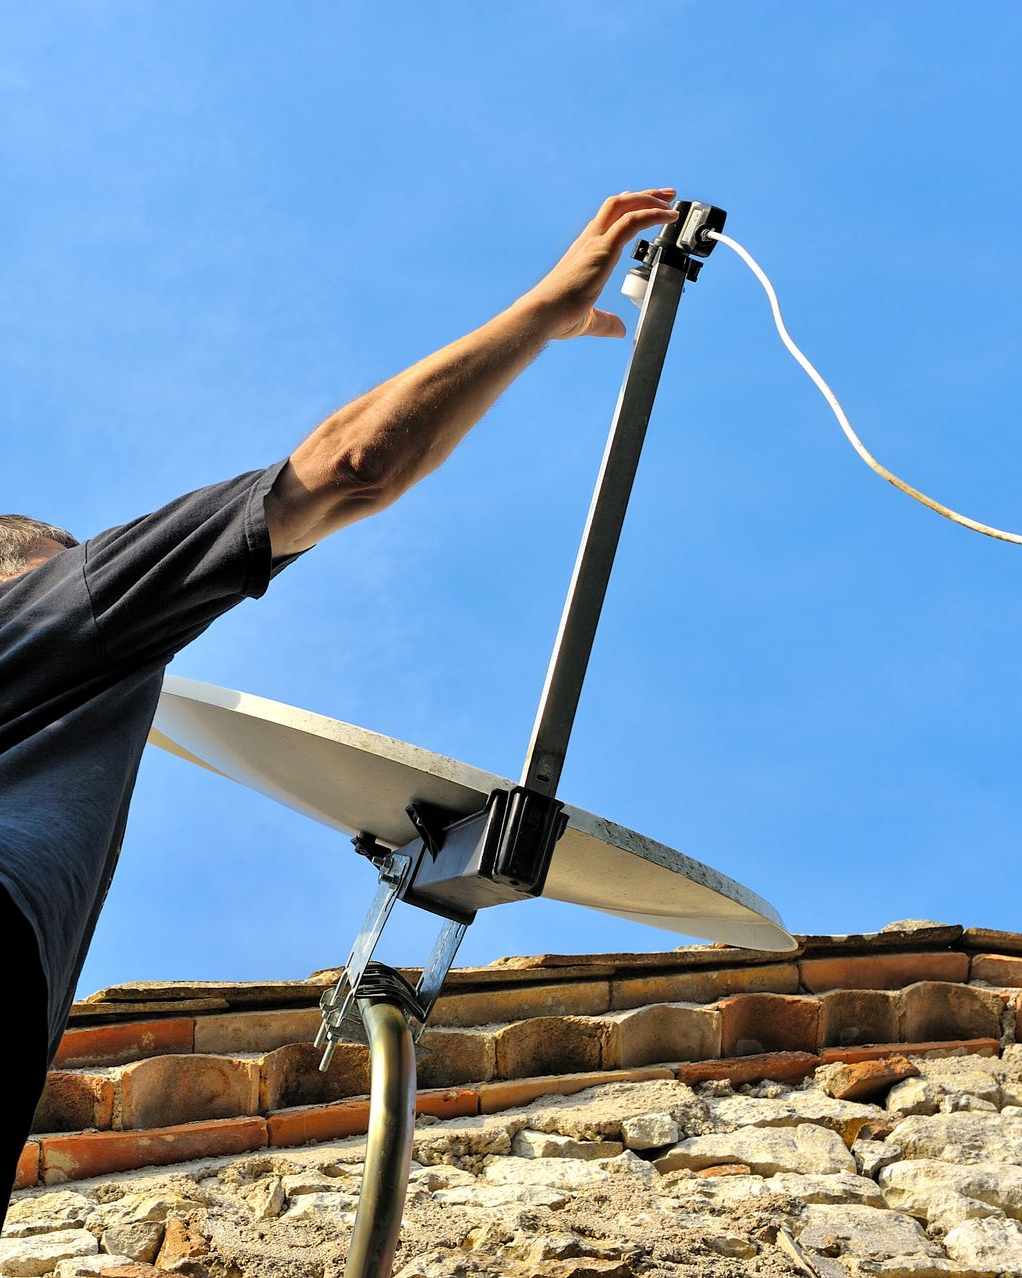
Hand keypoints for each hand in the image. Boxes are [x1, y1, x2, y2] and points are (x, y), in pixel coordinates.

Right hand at [523, 189, 679, 339]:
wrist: (544, 314)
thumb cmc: (558, 317)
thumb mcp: (588, 320)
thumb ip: (606, 322)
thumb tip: (619, 329)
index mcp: (584, 252)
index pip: (607, 220)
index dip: (627, 208)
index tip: (645, 205)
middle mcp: (589, 240)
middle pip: (618, 204)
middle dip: (644, 196)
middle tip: (667, 196)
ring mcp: (595, 242)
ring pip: (624, 205)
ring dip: (650, 200)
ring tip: (671, 201)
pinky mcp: (603, 249)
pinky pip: (632, 221)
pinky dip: (653, 214)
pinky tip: (668, 216)